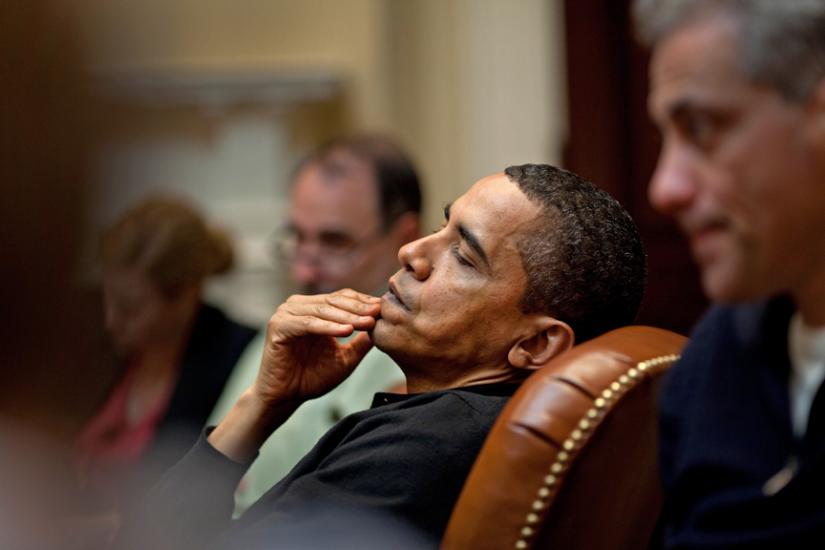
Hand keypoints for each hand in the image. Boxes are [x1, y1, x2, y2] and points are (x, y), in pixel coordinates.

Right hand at [252, 289, 381, 405]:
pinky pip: (308, 323)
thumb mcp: (345, 358)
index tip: (383, 309)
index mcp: (313, 308)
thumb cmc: (312, 378)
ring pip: (323, 310)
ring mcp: (286, 313)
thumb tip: (384, 327)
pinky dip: (328, 327)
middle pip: (334, 300)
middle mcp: (298, 306)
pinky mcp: (279, 325)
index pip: (342, 297)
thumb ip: (361, 342)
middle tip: (378, 313)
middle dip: (358, 308)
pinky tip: (346, 331)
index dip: (363, 302)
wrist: (285, 397)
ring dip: (347, 317)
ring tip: (367, 323)